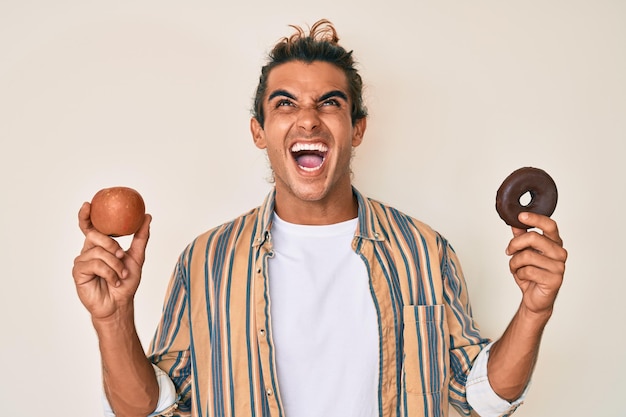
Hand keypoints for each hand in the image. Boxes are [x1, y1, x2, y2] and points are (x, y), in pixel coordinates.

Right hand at [72, 202, 150, 319]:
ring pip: (99, 251)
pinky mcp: (78, 272)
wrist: (120, 304)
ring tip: (122, 274)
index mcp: (99, 245)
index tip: (89, 205)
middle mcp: (88, 251)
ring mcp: (82, 261)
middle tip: (121, 255)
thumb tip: (147, 216)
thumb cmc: (126, 282)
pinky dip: (110, 273)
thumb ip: (141, 237)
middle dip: (112, 245)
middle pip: (95, 235)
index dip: (86, 215)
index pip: (90, 227)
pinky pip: (96, 264)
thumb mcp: (137, 256)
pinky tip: (114, 281)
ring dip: (116, 264)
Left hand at [506, 212, 566, 315]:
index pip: (549, 225)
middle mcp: (559, 253)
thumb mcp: (523, 252)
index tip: (520, 216)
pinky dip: (519, 274)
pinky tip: (523, 277)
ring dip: (514, 262)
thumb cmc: (531, 274)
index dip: (535, 219)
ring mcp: (559, 266)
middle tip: (509, 251)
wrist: (535, 298)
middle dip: (515, 244)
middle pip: (533, 237)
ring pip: (527, 255)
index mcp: (554, 243)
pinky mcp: (555, 279)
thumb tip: (515, 222)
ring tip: (516, 268)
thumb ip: (521, 237)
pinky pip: (528, 270)